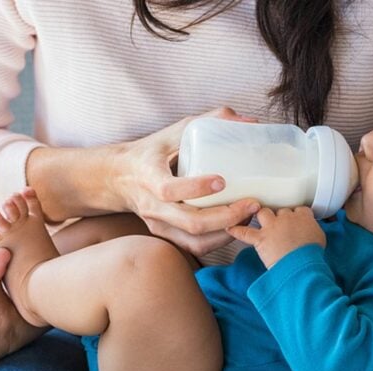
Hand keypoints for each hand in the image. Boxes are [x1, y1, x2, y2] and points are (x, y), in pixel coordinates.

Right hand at [114, 107, 260, 255]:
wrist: (120, 178)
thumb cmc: (152, 151)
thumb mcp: (175, 131)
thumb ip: (211, 121)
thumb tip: (250, 121)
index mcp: (149, 176)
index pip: (169, 190)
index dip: (196, 188)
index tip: (222, 181)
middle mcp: (152, 206)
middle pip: (191, 222)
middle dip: (227, 217)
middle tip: (252, 204)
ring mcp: (159, 224)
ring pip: (196, 240)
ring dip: (227, 232)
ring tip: (248, 216)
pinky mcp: (166, 235)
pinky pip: (195, 246)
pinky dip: (219, 240)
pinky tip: (235, 226)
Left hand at [227, 207, 325, 267]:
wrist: (301, 265)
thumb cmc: (312, 254)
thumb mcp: (320, 238)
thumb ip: (313, 230)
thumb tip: (310, 232)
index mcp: (303, 216)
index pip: (298, 209)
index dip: (295, 215)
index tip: (295, 220)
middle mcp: (286, 218)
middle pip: (280, 210)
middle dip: (279, 216)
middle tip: (279, 224)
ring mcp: (272, 227)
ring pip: (263, 213)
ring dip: (261, 216)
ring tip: (259, 219)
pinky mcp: (261, 238)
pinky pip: (244, 232)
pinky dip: (236, 230)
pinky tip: (230, 228)